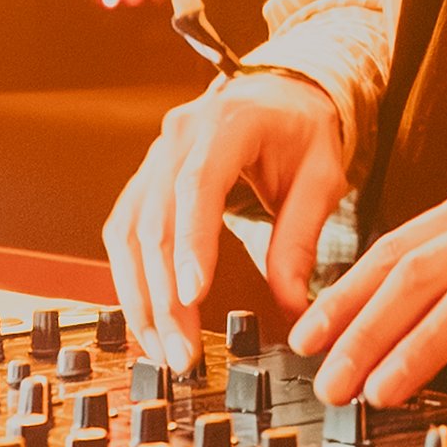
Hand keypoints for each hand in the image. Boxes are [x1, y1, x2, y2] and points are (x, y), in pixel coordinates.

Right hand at [103, 78, 345, 368]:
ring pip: (130, 233)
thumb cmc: (301, 131)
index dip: (190, 243)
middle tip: (183, 351)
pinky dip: (131, 279)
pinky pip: (125, 232)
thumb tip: (293, 303)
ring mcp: (154, 157)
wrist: (278, 95)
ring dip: (141, 296)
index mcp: (227, 125)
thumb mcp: (321, 177)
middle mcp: (178, 137)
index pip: (197, 186)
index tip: (193, 295)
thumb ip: (301, 238)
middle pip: (156, 220)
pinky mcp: (144, 182)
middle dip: (164, 294)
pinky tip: (147, 318)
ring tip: (163, 348)